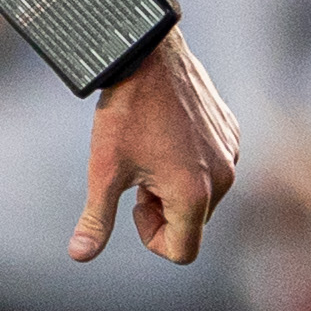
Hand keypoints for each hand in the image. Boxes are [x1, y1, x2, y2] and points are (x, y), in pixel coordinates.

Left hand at [77, 28, 240, 263]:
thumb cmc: (124, 113)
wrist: (148, 54)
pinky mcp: (231, 132)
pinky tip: (167, 134)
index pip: (182, 252)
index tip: (134, 204)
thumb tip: (79, 255)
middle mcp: (223, 177)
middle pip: (192, 224)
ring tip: (151, 152)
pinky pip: (214, 166)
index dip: (151, 237)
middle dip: (163, 210)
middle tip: (139, 174)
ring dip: (176, 187)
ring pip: (203, 196)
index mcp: (195, 193)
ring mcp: (231, 152)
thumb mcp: (104, 170)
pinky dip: (190, 163)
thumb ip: (97, 219)